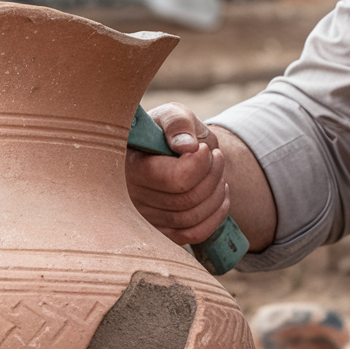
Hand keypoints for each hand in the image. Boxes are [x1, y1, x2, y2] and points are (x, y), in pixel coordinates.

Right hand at [126, 103, 229, 244]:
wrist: (167, 149)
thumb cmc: (167, 130)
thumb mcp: (171, 114)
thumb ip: (178, 123)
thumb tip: (188, 146)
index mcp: (129, 165)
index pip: (173, 179)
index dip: (200, 164)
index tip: (205, 148)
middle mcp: (131, 197)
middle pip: (186, 200)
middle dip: (212, 175)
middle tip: (216, 156)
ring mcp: (144, 217)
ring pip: (192, 217)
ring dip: (216, 193)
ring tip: (217, 171)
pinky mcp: (160, 231)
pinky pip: (193, 234)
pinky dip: (215, 215)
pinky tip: (220, 193)